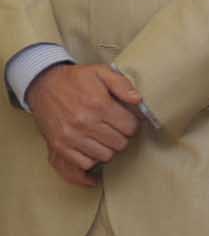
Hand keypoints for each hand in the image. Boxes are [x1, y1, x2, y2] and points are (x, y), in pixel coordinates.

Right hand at [26, 63, 141, 184]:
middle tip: (115, 129)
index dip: (132, 124)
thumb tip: (138, 100)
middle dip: (122, 136)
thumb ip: (122, 84)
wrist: (43, 85)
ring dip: (108, 148)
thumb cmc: (75, 79)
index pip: (131, 127)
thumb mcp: (100, 72)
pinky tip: (92, 146)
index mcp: (98, 104)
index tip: (126, 120)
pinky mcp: (59, 146)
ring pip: (106, 156)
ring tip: (104, 137)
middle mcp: (85, 122)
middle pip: (120, 143)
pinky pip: (85, 163)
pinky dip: (92, 158)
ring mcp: (71, 136)